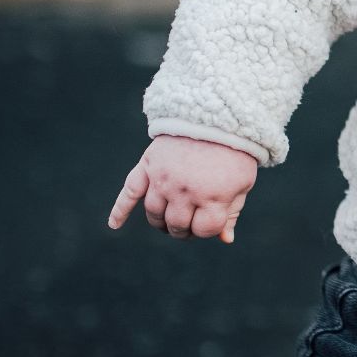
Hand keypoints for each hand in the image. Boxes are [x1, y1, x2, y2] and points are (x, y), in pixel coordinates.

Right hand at [108, 135, 257, 242]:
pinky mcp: (148, 165)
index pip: (204, 230)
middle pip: (177, 225)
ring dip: (161, 222)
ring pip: (154, 213)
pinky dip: (120, 209)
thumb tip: (225, 240)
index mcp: (213, 196)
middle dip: (184, 229)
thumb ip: (232, 212)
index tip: (212, 220)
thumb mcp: (242, 183)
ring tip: (169, 220)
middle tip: (189, 223)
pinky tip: (114, 224)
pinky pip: (130, 191)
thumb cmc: (234, 153)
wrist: (216, 116)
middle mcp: (185, 190)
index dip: (208, 229)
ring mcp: (163, 179)